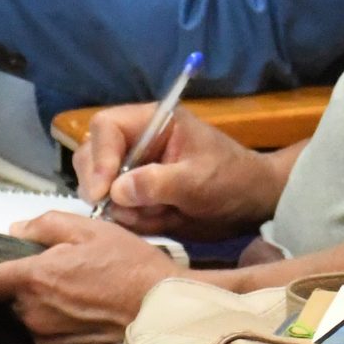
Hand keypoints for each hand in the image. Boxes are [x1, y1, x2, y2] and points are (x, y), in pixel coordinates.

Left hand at [0, 212, 185, 343]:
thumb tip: (17, 230)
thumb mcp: (90, 229)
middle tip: (59, 271)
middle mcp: (32, 311)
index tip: (3, 267)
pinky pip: (44, 331)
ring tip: (76, 290)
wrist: (159, 307)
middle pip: (6, 298)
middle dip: (24, 285)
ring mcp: (45, 334)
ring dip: (41, 303)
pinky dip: (56, 320)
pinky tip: (83, 307)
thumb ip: (44, 224)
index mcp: (34, 278)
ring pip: (26, 315)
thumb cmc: (129, 266)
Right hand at [73, 104, 286, 241]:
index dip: (99, 157)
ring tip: (156, 216)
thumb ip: (158, 183)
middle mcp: (136, 141)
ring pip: (98, 186)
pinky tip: (157, 221)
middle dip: (102, 186)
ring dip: (119, 208)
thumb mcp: (199, 181)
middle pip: (91, 155)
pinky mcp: (136, 193)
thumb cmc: (233, 180)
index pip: (106, 127)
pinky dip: (129, 220)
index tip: (105, 192)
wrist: (252, 203)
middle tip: (123, 212)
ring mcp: (133, 168)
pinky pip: (114, 208)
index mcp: (152, 122)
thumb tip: (117, 190)